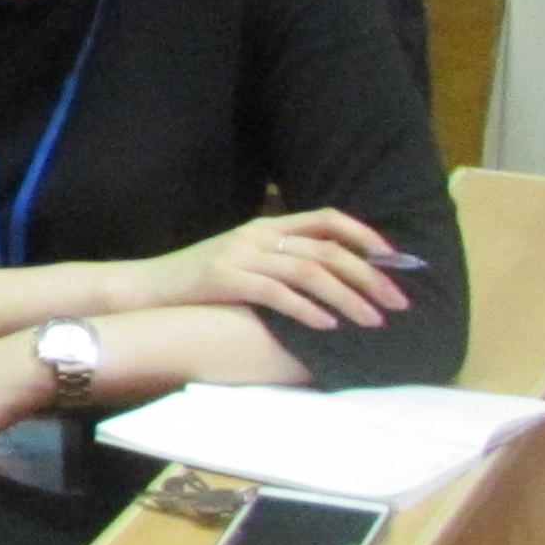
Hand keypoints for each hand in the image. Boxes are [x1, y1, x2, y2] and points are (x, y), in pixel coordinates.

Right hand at [134, 209, 413, 336]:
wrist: (146, 289)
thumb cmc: (200, 280)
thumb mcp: (244, 258)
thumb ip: (281, 258)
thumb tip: (334, 275)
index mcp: (266, 224)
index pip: (327, 218)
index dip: (365, 236)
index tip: (396, 260)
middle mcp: (258, 234)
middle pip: (328, 250)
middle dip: (370, 277)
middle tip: (398, 303)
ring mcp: (240, 254)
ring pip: (310, 272)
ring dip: (348, 298)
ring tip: (372, 321)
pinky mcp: (225, 279)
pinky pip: (277, 293)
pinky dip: (307, 310)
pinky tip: (328, 326)